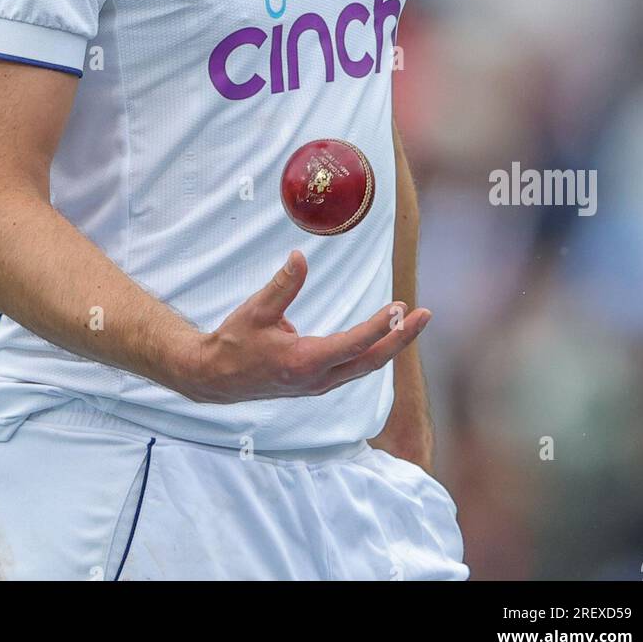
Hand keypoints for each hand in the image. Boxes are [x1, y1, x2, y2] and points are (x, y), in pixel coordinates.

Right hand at [172, 250, 430, 403]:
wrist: (217, 378)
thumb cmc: (235, 342)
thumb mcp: (255, 310)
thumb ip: (282, 284)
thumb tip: (301, 256)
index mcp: (304, 362)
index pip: (353, 345)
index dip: (379, 326)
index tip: (399, 306)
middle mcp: (318, 380)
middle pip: (371, 361)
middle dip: (401, 338)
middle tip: (425, 314)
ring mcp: (319, 385)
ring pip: (366, 367)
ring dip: (392, 344)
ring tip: (413, 320)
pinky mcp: (318, 383)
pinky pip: (355, 368)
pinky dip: (375, 351)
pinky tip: (386, 335)